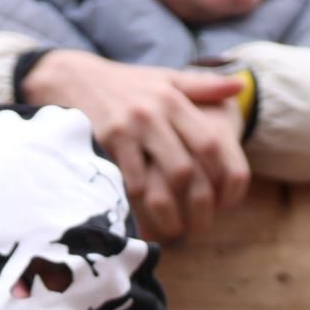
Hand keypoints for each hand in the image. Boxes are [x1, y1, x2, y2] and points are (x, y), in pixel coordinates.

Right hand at [21, 51, 250, 239]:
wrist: (71, 78)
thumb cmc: (125, 84)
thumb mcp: (164, 78)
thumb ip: (202, 87)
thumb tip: (238, 87)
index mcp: (172, 99)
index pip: (209, 143)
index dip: (222, 175)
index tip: (224, 199)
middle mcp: (152, 114)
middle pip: (185, 169)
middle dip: (196, 203)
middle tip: (201, 225)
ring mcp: (126, 132)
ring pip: (156, 183)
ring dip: (168, 213)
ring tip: (175, 230)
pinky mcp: (103, 146)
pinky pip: (127, 184)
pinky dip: (139, 207)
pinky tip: (146, 220)